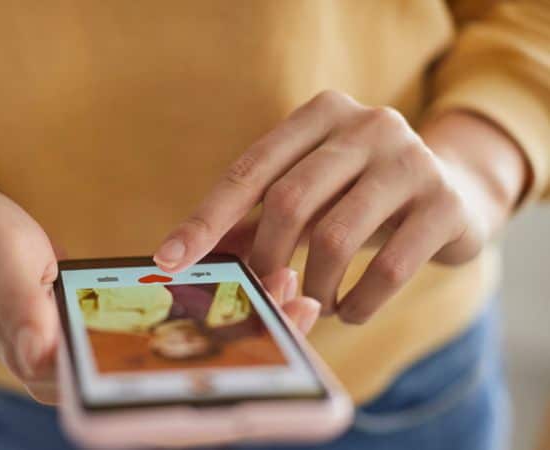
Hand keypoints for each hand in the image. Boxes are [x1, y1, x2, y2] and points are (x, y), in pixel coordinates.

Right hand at [0, 174, 322, 403]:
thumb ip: (19, 309)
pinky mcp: (111, 321)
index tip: (260, 356)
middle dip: (242, 350)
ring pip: (179, 350)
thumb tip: (42, 356)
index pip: (133, 397)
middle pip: (171, 380)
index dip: (200, 388)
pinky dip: (213, 301)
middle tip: (300, 308)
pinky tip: (254, 277)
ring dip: (238, 322)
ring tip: (292, 288)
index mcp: (49, 369)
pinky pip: (171, 319)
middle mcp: (81, 370)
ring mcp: (99, 346)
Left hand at [155, 90, 524, 323]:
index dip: (206, 219)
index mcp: (321, 114)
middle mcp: (367, 125)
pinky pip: (387, 268)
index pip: (250, 170)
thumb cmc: (358, 198)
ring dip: (313, 286)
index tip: (169, 259)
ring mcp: (410, 160)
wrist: (455, 193)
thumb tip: (186, 257)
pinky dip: (358, 301)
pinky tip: (349, 309)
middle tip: (264, 290)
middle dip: (266, 257)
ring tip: (313, 303)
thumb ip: (254, 218)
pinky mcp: (444, 203)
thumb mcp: (308, 196)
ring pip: (335, 237)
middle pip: (289, 200)